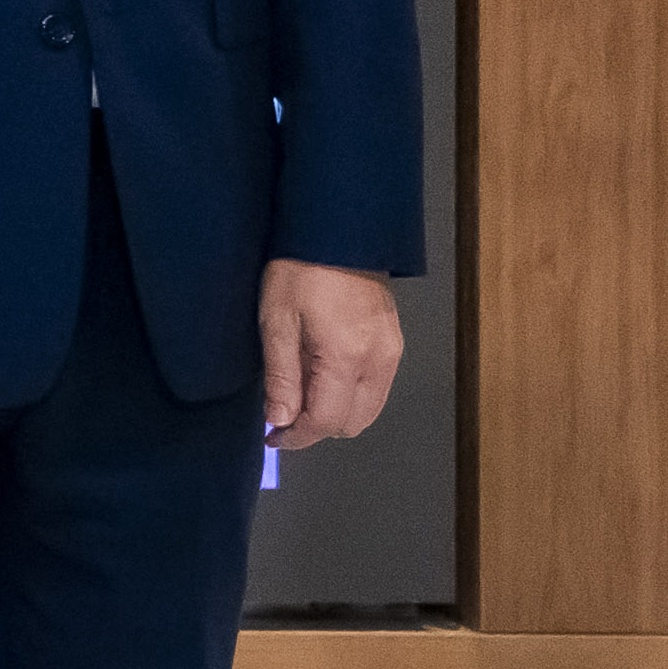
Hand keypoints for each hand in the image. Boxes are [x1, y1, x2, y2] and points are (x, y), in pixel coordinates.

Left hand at [259, 259, 403, 452]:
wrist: (338, 231)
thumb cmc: (300, 270)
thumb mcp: (277, 322)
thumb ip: (281, 377)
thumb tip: (279, 421)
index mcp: (347, 357)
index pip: (326, 421)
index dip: (297, 437)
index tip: (273, 436)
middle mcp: (378, 360)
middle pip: (353, 422)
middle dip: (317, 427)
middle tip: (283, 414)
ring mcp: (392, 351)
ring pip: (368, 408)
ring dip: (335, 412)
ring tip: (300, 392)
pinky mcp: (394, 341)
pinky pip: (376, 387)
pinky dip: (351, 394)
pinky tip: (323, 375)